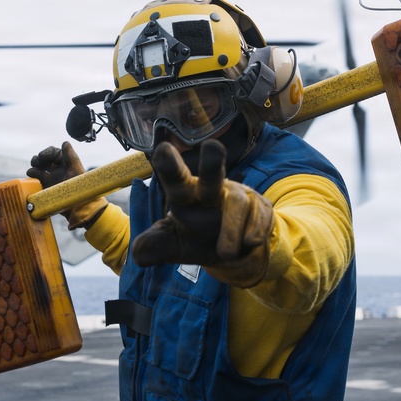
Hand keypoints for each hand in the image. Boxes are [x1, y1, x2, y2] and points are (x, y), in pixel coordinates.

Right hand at [27, 142, 84, 189]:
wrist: (78, 207)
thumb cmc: (81, 188)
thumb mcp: (77, 170)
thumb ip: (71, 156)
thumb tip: (65, 142)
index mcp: (66, 164)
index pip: (55, 153)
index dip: (48, 152)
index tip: (43, 155)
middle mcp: (58, 170)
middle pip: (45, 160)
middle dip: (39, 159)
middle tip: (36, 161)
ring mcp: (52, 179)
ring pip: (40, 169)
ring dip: (35, 167)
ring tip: (32, 170)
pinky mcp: (46, 187)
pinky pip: (37, 179)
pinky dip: (33, 176)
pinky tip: (31, 175)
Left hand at [131, 140, 273, 284]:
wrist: (235, 253)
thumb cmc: (197, 240)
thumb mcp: (174, 246)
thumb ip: (157, 247)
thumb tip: (138, 254)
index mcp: (186, 196)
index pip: (175, 180)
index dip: (170, 166)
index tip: (162, 150)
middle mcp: (212, 190)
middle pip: (211, 176)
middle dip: (211, 162)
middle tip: (213, 146)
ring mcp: (239, 196)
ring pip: (238, 204)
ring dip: (232, 230)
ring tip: (226, 254)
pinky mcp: (261, 206)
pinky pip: (261, 217)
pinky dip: (255, 232)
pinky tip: (250, 243)